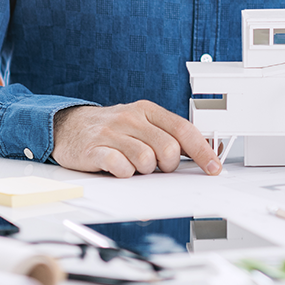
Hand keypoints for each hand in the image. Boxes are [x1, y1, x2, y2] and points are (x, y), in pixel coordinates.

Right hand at [51, 100, 222, 178]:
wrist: (70, 126)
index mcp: (148, 110)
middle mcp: (132, 118)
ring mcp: (113, 133)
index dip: (202, 151)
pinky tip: (120, 169)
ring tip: (134, 165)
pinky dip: (125, 174)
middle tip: (157, 167)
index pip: (183, 129)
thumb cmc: (113, 129)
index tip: (214, 167)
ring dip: (145, 171)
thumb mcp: (143, 123)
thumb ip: (169, 135)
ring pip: (147, 160)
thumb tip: (205, 152)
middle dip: (168, 166)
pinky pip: (121, 167)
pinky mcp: (95, 149)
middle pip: (168, 149)